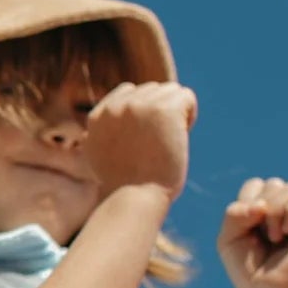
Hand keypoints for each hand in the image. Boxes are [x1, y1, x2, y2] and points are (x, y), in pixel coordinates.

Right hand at [85, 81, 196, 206]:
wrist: (133, 197)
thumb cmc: (123, 186)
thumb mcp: (101, 155)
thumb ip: (106, 133)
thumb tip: (114, 127)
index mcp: (98, 115)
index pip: (129, 92)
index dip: (143, 112)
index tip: (146, 138)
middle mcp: (117, 106)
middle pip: (152, 90)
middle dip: (160, 112)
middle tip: (159, 144)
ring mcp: (139, 106)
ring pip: (171, 91)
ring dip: (176, 112)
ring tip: (170, 140)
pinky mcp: (163, 110)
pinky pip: (186, 96)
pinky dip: (190, 114)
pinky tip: (182, 136)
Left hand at [218, 178, 287, 287]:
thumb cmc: (248, 269)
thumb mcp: (229, 237)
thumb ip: (235, 213)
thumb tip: (261, 204)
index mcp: (265, 210)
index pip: (256, 185)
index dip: (246, 201)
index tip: (245, 226)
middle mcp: (286, 210)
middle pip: (274, 183)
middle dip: (261, 205)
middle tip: (262, 234)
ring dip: (275, 212)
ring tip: (274, 238)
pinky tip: (287, 232)